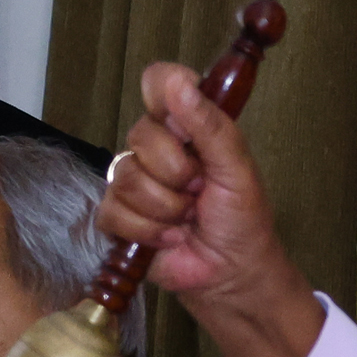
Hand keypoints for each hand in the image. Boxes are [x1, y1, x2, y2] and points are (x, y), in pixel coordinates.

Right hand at [94, 61, 323, 356]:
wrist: (231, 275)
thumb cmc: (242, 222)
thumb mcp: (237, 168)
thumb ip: (210, 124)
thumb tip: (180, 83)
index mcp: (188, 126)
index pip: (160, 81)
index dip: (164, 91)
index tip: (183, 121)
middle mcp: (157, 148)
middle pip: (142, 134)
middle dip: (178, 172)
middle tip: (200, 190)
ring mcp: (135, 180)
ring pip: (128, 177)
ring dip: (167, 209)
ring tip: (187, 219)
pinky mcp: (119, 216)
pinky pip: (114, 211)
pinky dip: (149, 232)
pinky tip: (169, 238)